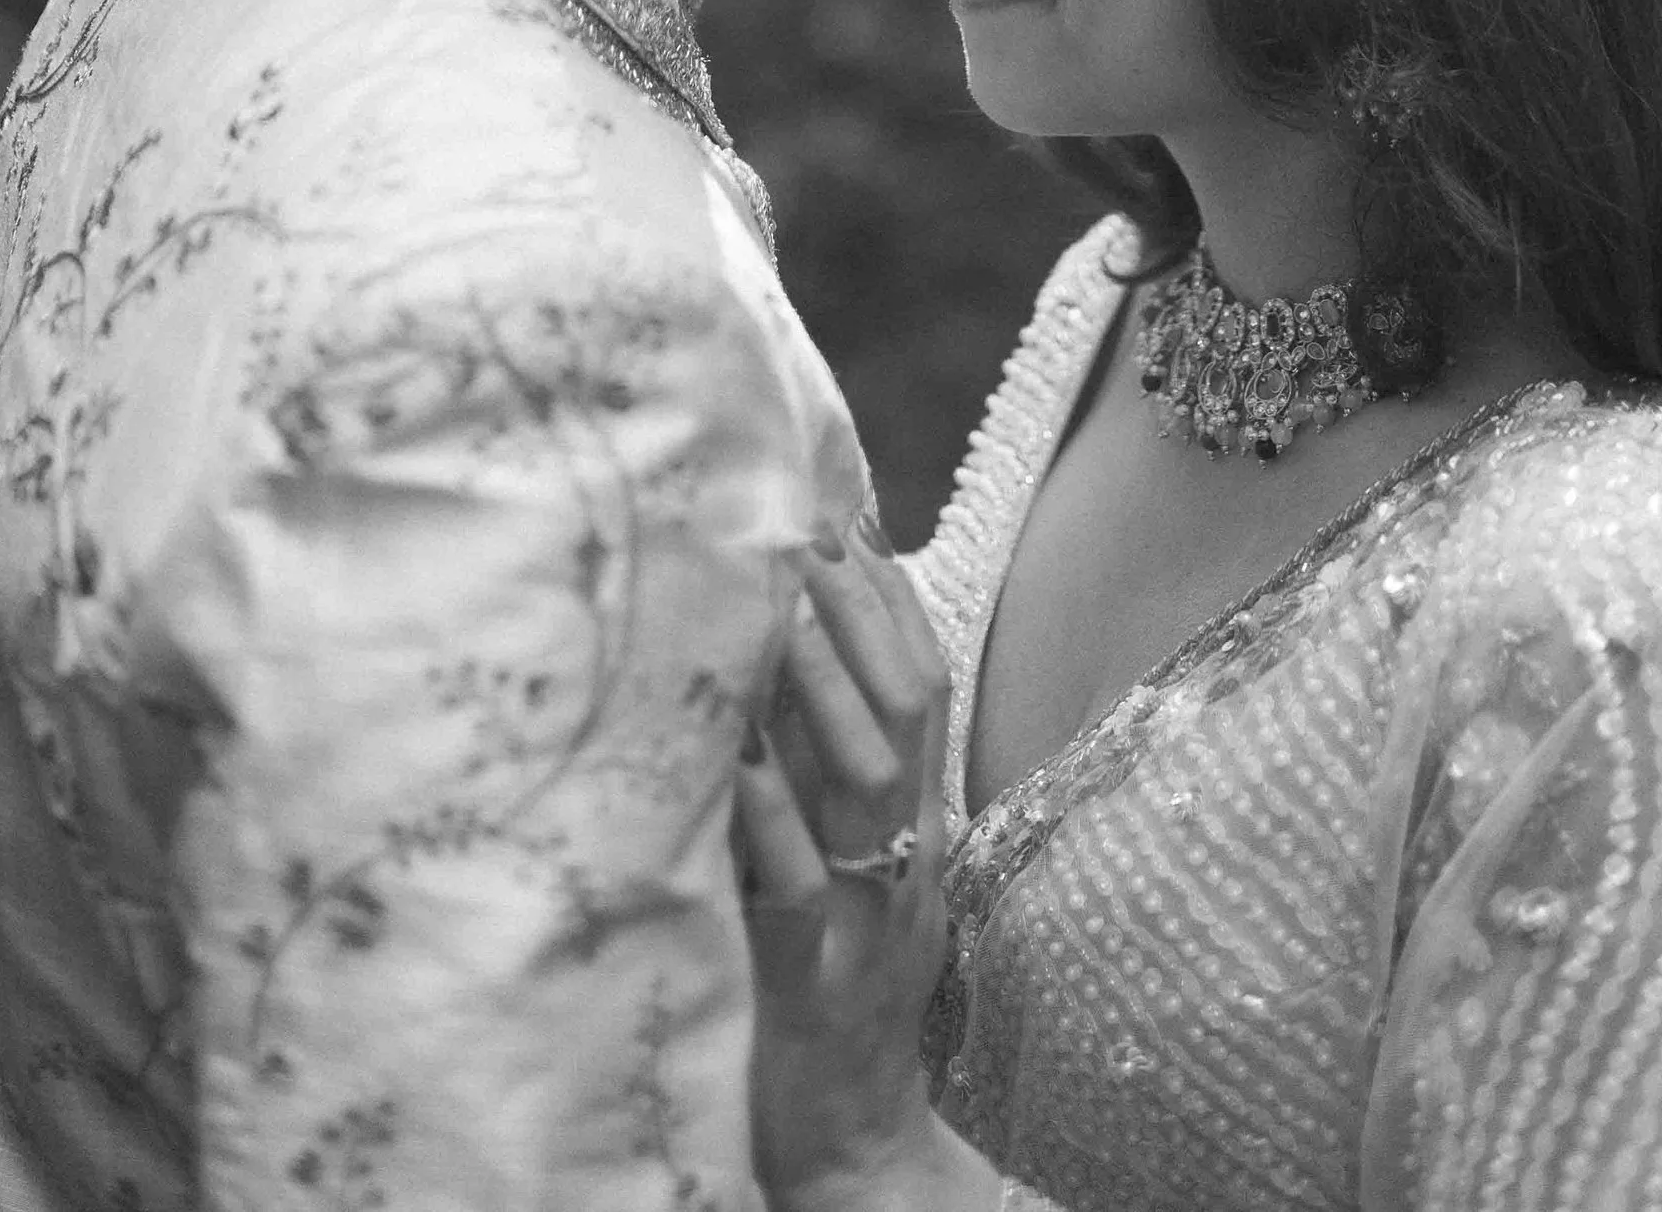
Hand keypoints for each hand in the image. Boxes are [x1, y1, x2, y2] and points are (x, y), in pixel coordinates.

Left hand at [735, 534, 972, 1211]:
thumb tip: (786, 656)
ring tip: (771, 610)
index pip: (926, 680)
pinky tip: (736, 757)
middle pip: (908, 705)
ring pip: (867, 775)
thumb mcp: (847, 864)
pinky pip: (803, 881)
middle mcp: (909, 853)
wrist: (854, 1147)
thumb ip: (828, 773)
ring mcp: (872, 913)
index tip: (844, 514)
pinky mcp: (818, 976)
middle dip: (859, 611)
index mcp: (918, 822)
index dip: (890, 594)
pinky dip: (772, 812)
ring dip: (820, 686)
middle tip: (805, 532)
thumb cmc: (830, 992)